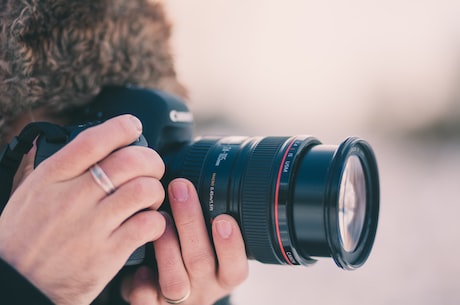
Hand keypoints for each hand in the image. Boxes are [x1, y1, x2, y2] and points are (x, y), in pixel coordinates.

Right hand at [0, 115, 166, 304]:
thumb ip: (54, 167)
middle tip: (151, 169)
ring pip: (145, 189)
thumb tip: (72, 142)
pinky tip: (149, 224)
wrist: (18, 286)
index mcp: (52, 178)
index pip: (94, 140)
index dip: (122, 127)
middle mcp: (73, 198)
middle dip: (151, 160)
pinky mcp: (108, 253)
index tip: (133, 126)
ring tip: (149, 200)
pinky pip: (149, 224)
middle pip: (130, 161)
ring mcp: (92, 226)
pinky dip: (158, 221)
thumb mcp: (29, 194)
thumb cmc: (23, 240)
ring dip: (156, 191)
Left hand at [122, 178, 248, 304]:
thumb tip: (200, 167)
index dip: (232, 245)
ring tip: (159, 219)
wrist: (166, 293)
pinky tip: (138, 266)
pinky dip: (141, 284)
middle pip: (202, 262)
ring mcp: (178, 299)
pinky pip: (145, 300)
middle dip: (191, 223)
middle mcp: (204, 287)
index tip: (223, 218)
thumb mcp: (208, 240)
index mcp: (223, 273)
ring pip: (176, 282)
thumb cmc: (188, 254)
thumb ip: (208, 217)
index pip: (236, 266)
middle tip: (181, 189)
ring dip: (168, 247)